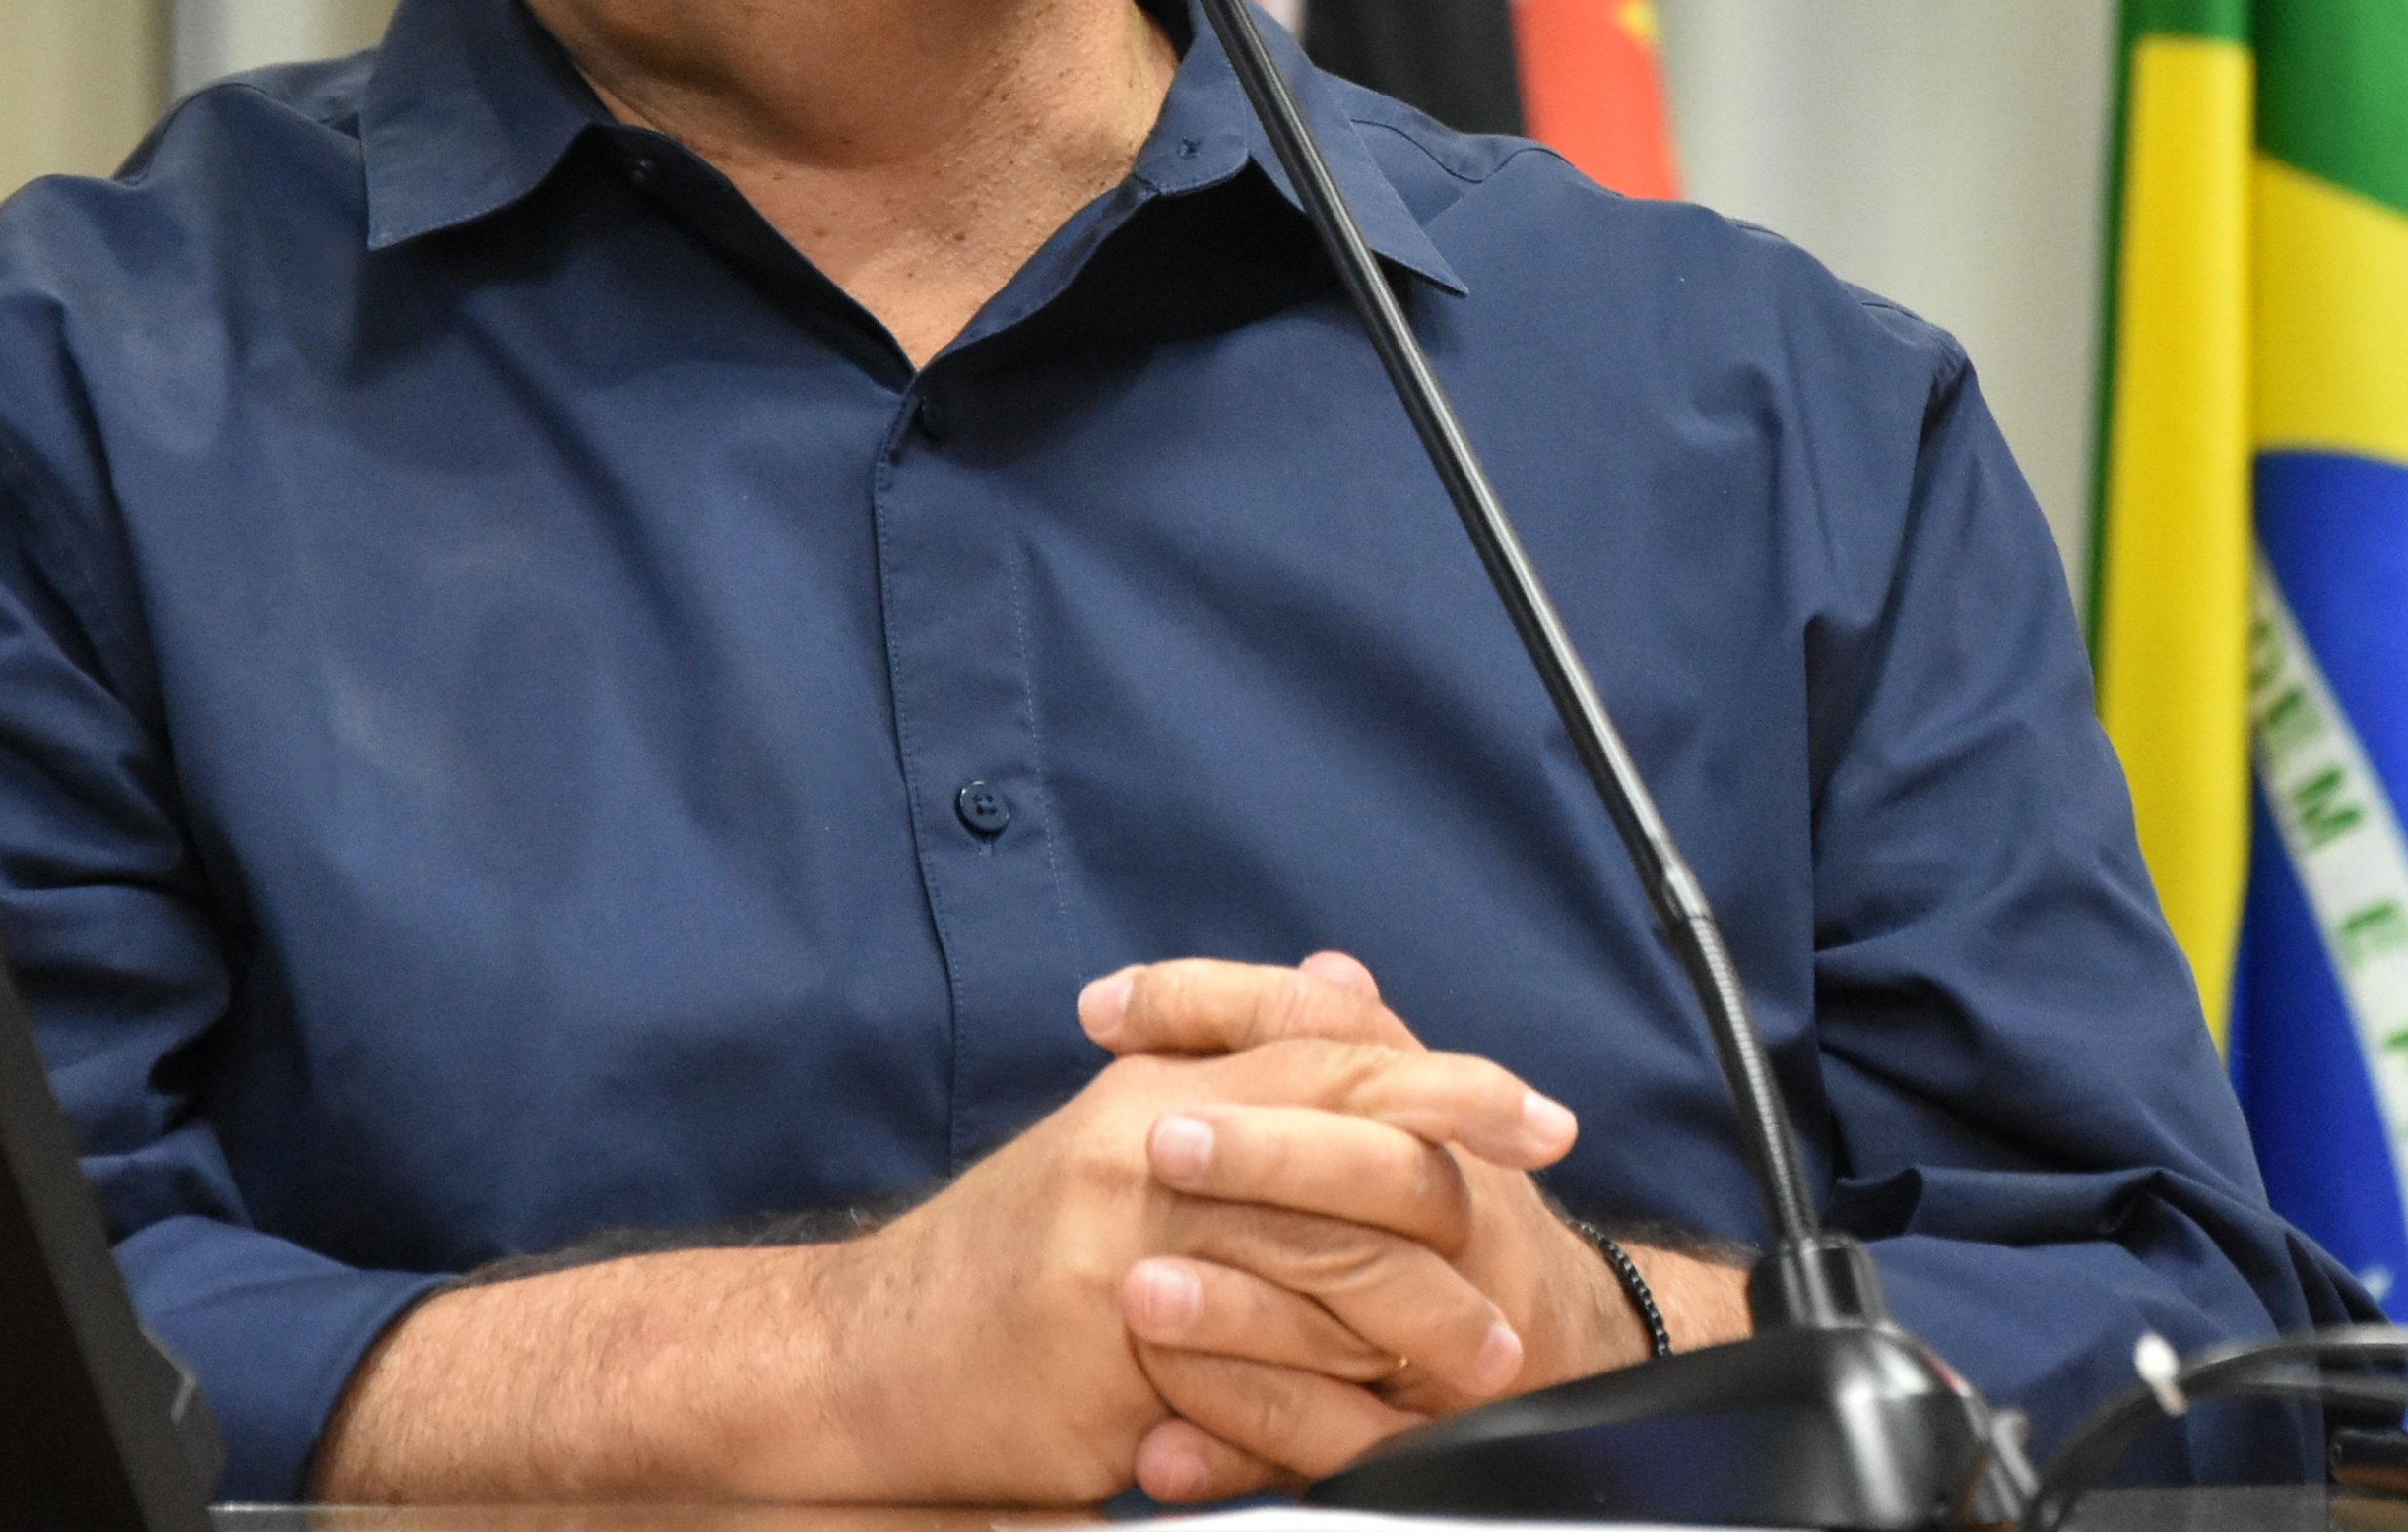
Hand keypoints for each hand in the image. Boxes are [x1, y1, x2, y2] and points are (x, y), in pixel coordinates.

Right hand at [308, 991, 1568, 1506]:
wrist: (861, 1356)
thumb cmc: (1008, 1256)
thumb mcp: (1121, 1131)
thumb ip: (1237, 1060)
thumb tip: (1347, 979)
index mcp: (1163, 1090)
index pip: (1332, 1057)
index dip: (1448, 1082)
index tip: (1544, 1116)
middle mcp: (1148, 1146)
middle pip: (1339, 1144)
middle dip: (1460, 1184)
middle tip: (1545, 1227)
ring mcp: (1127, 1247)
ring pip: (1310, 1265)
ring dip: (1414, 1315)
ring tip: (1492, 1350)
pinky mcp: (1106, 1347)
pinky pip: (1244, 1372)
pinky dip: (1322, 1403)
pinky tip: (1379, 1427)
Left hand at [1082, 953, 1750, 1501]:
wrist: (1557, 1354)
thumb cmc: (1450, 1228)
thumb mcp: (1407, 1126)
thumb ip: (1345, 1058)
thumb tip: (1326, 961)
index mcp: (1429, 1114)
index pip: (1334, 1026)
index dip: (1217, 1003)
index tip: (1103, 1009)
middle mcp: (1457, 1208)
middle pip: (1375, 1164)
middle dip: (1265, 1151)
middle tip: (1158, 1141)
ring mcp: (1453, 1322)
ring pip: (1357, 1299)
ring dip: (1239, 1307)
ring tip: (1139, 1299)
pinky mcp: (1422, 1434)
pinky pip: (1337, 1442)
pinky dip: (1244, 1442)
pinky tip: (1159, 1453)